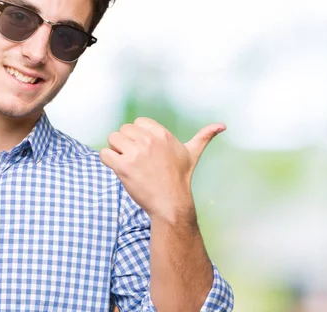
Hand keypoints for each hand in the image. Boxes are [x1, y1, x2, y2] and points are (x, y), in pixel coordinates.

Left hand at [99, 117, 224, 220]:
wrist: (171, 204)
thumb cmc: (180, 178)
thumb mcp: (192, 154)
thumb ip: (204, 137)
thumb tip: (222, 126)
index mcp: (162, 134)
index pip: (136, 123)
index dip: (138, 137)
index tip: (146, 152)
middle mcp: (149, 140)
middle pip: (122, 130)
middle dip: (126, 144)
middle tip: (138, 161)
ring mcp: (136, 153)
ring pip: (112, 139)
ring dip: (116, 152)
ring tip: (129, 165)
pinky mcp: (124, 167)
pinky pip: (104, 154)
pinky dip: (107, 161)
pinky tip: (119, 170)